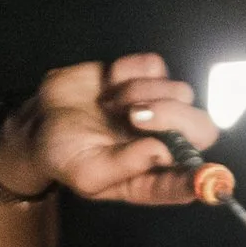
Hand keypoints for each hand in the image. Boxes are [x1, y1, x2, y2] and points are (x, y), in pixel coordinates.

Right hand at [0, 54, 226, 205]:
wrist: (41, 118)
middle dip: (174, 118)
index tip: (203, 174)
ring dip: (141, 93)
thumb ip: (125, 167)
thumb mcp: (86, 173)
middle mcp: (164, 144)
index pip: (191, 180)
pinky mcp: (145, 78)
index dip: (202, 178)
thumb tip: (162, 152)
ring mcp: (159, 109)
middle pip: (203, 129)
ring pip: (181, 92)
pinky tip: (109, 84)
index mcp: (153, 177)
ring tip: (109, 105)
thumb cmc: (63, 154)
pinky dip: (130, 71)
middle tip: (136, 116)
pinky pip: (155, 66)